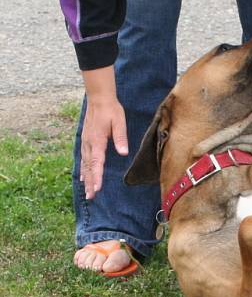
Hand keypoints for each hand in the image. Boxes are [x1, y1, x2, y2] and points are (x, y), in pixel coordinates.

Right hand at [80, 66, 127, 198]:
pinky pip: (83, 158)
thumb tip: (123, 152)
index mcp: (97, 140)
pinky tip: (83, 177)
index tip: (97, 188)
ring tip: (87, 192)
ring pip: (85, 164)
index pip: (97, 162)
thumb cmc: (111, 110)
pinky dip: (83, 169)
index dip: (97, 176)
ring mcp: (86, 142)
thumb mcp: (119, 122)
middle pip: (89, 167)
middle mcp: (89, 143)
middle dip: (90, 182)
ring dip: (86, 179)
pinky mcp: (86, 141)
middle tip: (91, 197)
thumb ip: (120, 137)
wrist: (99, 99)